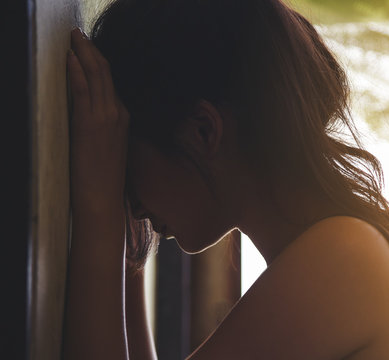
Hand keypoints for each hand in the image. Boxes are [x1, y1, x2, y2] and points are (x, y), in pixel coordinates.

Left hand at [67, 28, 128, 213]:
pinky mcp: (91, 125)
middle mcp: (118, 114)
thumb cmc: (101, 178)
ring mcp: (106, 118)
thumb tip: (91, 113)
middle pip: (106, 73)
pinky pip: (85, 91)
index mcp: (123, 118)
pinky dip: (78, 72)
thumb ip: (104, 126)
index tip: (86, 48)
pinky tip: (70, 57)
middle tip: (78, 33)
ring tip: (74, 37)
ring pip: (97, 77)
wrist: (102, 200)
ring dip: (84, 53)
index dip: (97, 61)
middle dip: (90, 49)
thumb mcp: (107, 147)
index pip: (111, 82)